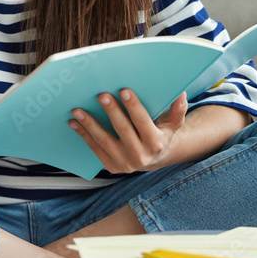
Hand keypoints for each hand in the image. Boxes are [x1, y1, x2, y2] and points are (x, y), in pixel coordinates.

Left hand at [68, 88, 188, 173]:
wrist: (153, 159)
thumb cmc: (161, 133)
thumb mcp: (173, 123)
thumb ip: (178, 110)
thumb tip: (182, 94)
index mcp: (156, 142)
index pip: (143, 122)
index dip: (133, 106)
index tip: (124, 90)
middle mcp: (140, 156)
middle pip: (123, 130)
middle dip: (111, 112)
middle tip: (101, 95)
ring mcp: (124, 163)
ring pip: (105, 141)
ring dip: (90, 125)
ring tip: (78, 110)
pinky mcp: (111, 167)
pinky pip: (95, 149)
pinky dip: (84, 135)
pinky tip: (74, 123)